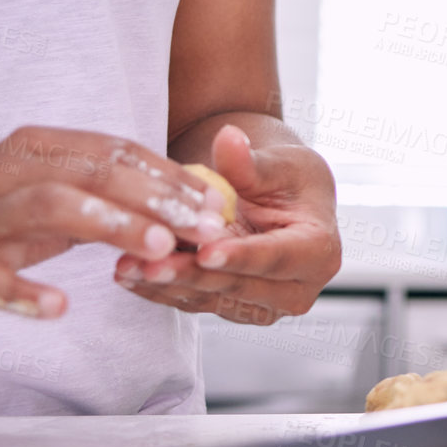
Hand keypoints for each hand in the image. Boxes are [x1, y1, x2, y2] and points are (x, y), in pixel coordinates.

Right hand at [0, 126, 227, 318]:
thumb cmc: (8, 221)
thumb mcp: (65, 197)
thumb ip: (121, 194)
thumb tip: (198, 201)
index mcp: (36, 148)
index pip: (114, 151)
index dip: (170, 176)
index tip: (217, 202)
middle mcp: (6, 171)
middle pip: (92, 173)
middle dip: (156, 199)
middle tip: (203, 228)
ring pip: (50, 207)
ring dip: (111, 224)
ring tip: (159, 248)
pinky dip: (25, 292)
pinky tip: (60, 306)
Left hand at [115, 124, 339, 324]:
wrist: (271, 195)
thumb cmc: (284, 176)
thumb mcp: (277, 162)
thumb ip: (251, 161)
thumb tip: (230, 140)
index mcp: (320, 252)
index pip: (277, 258)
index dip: (240, 256)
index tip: (205, 251)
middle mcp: (296, 288)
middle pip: (240, 286)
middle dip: (191, 275)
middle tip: (150, 263)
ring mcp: (262, 304)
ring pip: (210, 298)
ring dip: (166, 285)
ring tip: (127, 267)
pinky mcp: (230, 306)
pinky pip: (192, 300)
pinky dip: (158, 288)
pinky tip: (127, 273)